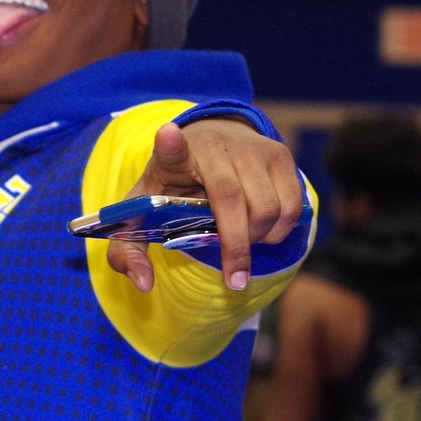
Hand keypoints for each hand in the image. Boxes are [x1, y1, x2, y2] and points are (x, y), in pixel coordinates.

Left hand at [107, 120, 302, 292]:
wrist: (209, 142)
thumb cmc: (173, 186)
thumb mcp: (143, 212)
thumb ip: (129, 251)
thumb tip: (144, 285)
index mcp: (173, 156)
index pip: (170, 147)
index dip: (169, 143)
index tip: (167, 136)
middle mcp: (213, 145)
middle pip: (233, 202)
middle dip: (236, 248)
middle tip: (234, 277)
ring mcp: (250, 147)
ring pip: (267, 209)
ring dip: (259, 239)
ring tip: (242, 241)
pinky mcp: (279, 155)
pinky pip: (291, 206)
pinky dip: (279, 230)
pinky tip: (261, 230)